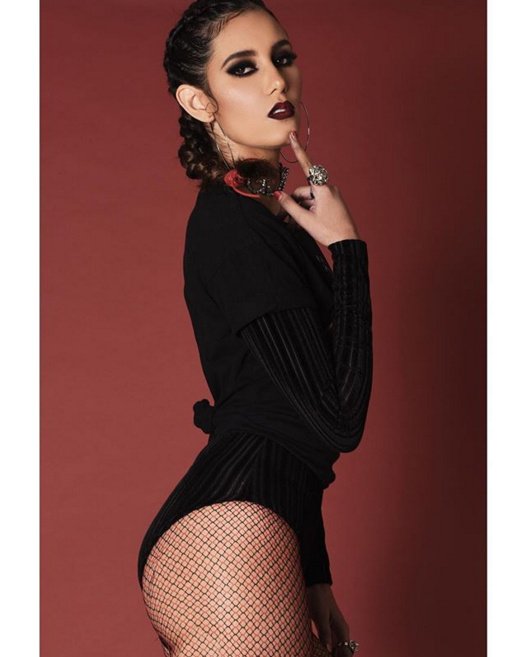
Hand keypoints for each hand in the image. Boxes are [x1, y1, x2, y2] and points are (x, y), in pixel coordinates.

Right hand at [274, 131, 360, 247]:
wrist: (347, 243)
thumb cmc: (328, 231)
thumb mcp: (305, 220)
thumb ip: (289, 206)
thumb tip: (278, 195)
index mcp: (323, 189)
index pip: (307, 166)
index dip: (298, 150)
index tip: (293, 136)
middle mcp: (329, 188)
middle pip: (305, 191)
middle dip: (297, 203)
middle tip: (294, 221)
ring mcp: (333, 195)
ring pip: (310, 198)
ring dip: (304, 209)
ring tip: (303, 226)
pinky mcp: (334, 202)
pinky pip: (318, 202)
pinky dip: (311, 211)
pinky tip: (310, 223)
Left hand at [306, 583, 351, 654]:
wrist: (315, 586)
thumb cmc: (319, 598)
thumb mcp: (320, 615)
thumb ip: (325, 632)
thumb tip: (328, 649)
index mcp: (342, 629)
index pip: (347, 652)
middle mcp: (340, 631)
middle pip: (342, 652)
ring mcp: (333, 630)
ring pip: (336, 649)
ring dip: (332, 654)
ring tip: (321, 656)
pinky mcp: (326, 629)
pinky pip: (329, 644)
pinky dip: (326, 650)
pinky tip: (320, 653)